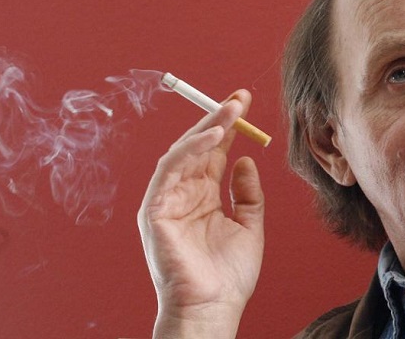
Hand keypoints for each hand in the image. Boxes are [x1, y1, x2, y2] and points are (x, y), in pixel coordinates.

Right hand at [138, 90, 264, 338]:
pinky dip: (190, 149)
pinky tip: (215, 136)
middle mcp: (183, 193)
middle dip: (218, 117)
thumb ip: (247, 193)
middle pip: (198, 146)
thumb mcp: (250, 226)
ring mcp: (167, 200)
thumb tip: (245, 160)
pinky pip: (170, 169)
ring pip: (183, 151)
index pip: (213, 152)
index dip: (228, 126)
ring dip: (207, 127)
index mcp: (203, 196)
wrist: (214, 308)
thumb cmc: (229, 275)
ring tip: (231, 109)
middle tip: (239, 97)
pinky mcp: (154, 209)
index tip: (244, 102)